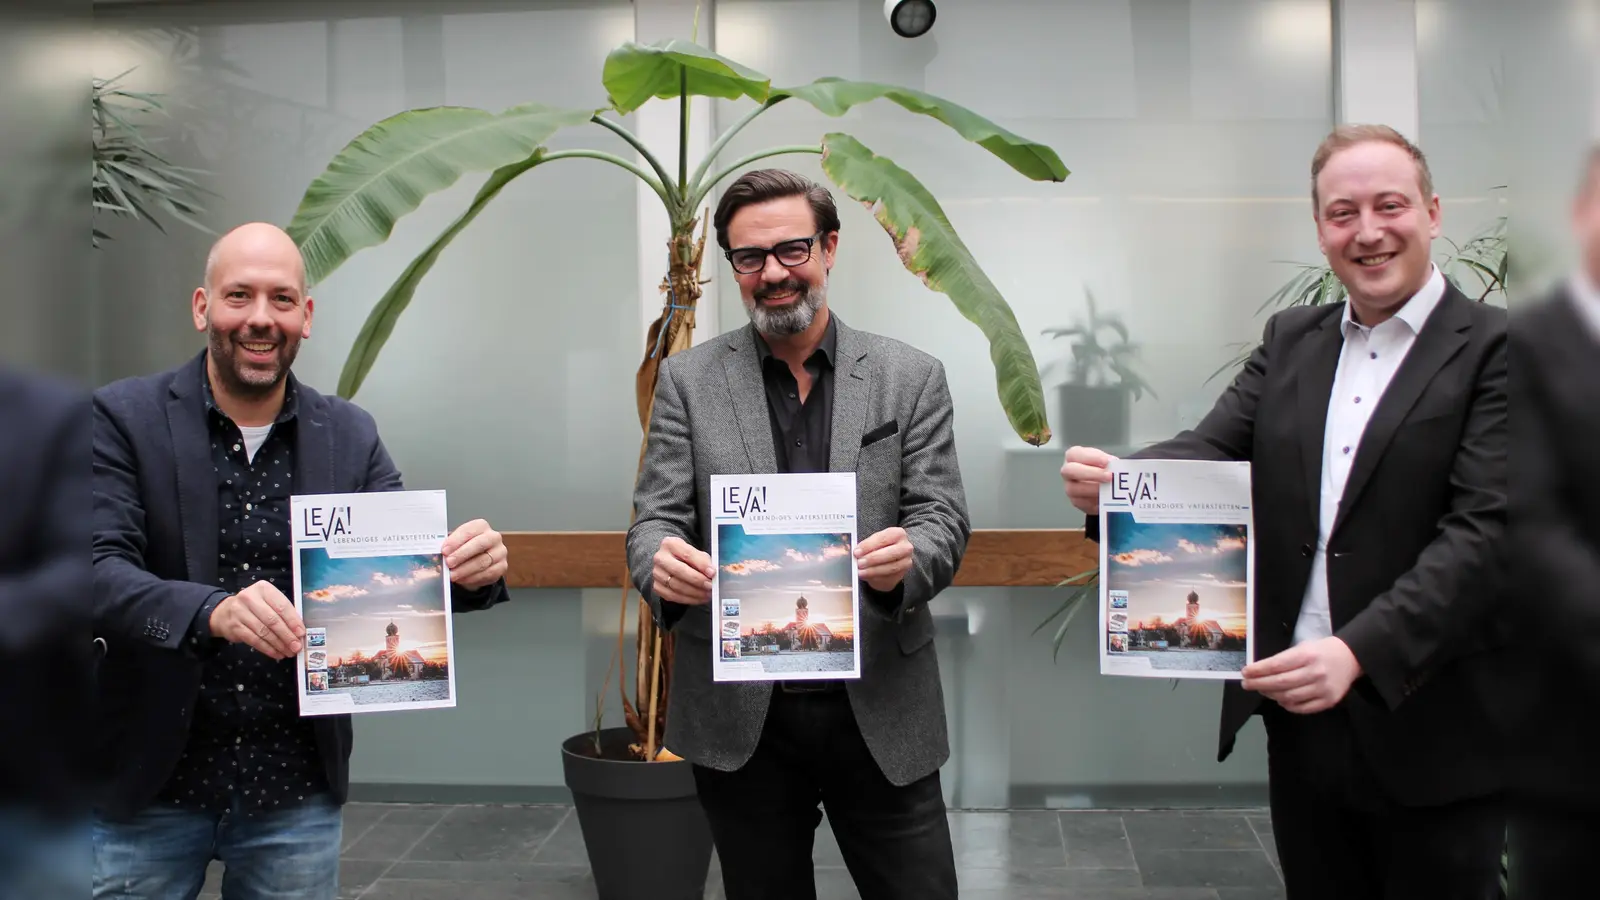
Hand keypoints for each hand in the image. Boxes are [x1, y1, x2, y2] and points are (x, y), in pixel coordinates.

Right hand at [210, 580, 303, 659]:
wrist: (225, 611)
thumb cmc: (255, 607)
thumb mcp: (268, 602)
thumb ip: (283, 612)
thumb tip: (298, 632)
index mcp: (263, 589)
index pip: (282, 606)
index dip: (293, 621)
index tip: (301, 633)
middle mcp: (249, 598)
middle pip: (272, 620)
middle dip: (287, 636)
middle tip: (296, 647)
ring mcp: (239, 612)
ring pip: (263, 631)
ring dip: (278, 644)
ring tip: (288, 652)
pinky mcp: (234, 627)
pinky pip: (254, 640)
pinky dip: (267, 648)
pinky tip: (276, 653)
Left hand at [443, 519, 506, 589]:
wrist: (478, 559)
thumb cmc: (465, 548)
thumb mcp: (457, 543)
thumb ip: (449, 546)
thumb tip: (438, 555)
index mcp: (481, 526)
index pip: (468, 531)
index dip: (455, 541)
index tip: (444, 550)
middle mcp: (493, 537)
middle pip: (479, 544)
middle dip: (461, 555)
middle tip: (448, 563)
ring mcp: (500, 552)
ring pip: (482, 561)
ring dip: (465, 569)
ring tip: (452, 575)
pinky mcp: (502, 566)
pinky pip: (487, 573)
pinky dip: (472, 578)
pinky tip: (462, 579)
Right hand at [654, 537, 713, 605]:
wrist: (671, 562)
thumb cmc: (686, 557)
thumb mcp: (696, 552)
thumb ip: (703, 560)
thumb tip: (712, 573)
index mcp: (670, 544)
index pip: (687, 554)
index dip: (701, 565)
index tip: (712, 573)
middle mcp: (660, 558)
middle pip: (679, 571)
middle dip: (697, 580)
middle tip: (710, 586)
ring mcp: (657, 573)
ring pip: (676, 585)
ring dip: (695, 592)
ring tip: (707, 594)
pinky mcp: (657, 587)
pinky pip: (673, 596)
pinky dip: (688, 599)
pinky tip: (699, 598)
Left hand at [855, 527, 913, 592]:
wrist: (891, 558)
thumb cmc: (880, 547)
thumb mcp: (874, 542)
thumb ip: (867, 545)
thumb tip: (856, 552)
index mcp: (898, 534)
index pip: (883, 538)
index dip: (869, 546)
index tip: (857, 552)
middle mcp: (906, 547)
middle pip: (890, 553)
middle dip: (873, 559)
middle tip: (859, 563)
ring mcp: (906, 562)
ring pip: (891, 567)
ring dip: (874, 570)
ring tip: (861, 572)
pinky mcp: (902, 574)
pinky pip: (890, 577)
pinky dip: (876, 577)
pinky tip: (867, 577)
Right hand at [1061, 446, 1115, 514]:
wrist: (1104, 485)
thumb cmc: (1103, 468)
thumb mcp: (1106, 460)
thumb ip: (1109, 462)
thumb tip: (1117, 467)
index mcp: (1073, 456)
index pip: (1076, 454)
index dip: (1092, 457)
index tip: (1108, 461)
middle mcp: (1068, 471)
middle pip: (1071, 470)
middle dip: (1092, 473)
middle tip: (1110, 476)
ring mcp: (1070, 487)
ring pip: (1074, 489)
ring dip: (1094, 489)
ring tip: (1110, 489)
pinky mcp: (1077, 502)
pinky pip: (1084, 503)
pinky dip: (1096, 501)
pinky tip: (1108, 498)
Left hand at [1241, 636, 1362, 714]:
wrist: (1350, 657)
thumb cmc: (1320, 651)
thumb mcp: (1302, 647)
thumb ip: (1283, 659)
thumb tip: (1258, 672)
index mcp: (1307, 655)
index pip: (1277, 665)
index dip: (1258, 670)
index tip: (1245, 672)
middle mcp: (1315, 672)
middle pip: (1280, 683)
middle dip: (1259, 684)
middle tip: (1247, 684)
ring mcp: (1323, 688)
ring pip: (1289, 697)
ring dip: (1271, 695)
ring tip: (1263, 690)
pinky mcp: (1328, 701)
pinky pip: (1301, 708)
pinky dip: (1287, 705)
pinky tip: (1280, 699)